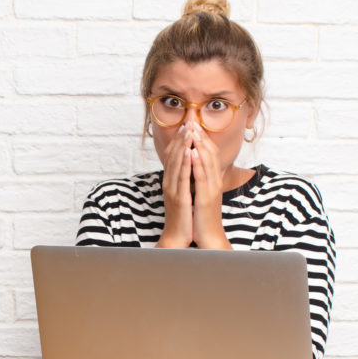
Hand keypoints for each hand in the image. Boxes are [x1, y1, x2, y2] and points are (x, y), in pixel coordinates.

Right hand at [156, 122, 193, 247]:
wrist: (177, 236)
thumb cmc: (183, 217)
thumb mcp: (183, 195)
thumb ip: (183, 181)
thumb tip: (189, 168)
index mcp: (170, 181)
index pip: (173, 156)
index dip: (178, 140)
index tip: (185, 126)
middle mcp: (169, 182)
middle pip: (173, 155)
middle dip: (180, 138)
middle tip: (187, 122)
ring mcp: (172, 189)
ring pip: (176, 162)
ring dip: (182, 145)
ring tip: (188, 130)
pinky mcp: (178, 197)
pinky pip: (182, 176)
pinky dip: (185, 162)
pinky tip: (189, 150)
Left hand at [188, 124, 232, 249]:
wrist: (209, 236)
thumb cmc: (202, 216)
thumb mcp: (201, 193)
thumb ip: (199, 179)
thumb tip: (192, 165)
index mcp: (212, 179)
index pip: (209, 153)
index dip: (202, 138)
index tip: (193, 124)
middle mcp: (215, 181)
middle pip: (210, 153)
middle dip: (201, 136)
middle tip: (193, 120)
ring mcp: (212, 189)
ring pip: (207, 162)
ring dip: (200, 145)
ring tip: (193, 130)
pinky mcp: (207, 198)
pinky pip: (203, 177)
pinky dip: (198, 163)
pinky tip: (193, 152)